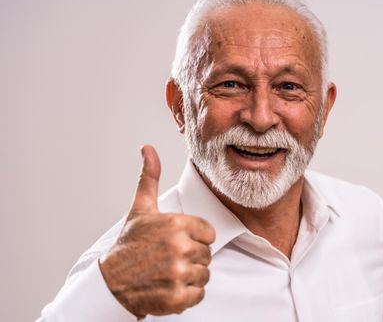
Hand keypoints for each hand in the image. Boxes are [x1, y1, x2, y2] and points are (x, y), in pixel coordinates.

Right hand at [99, 145, 215, 317]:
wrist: (111, 282)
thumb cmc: (129, 245)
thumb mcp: (140, 209)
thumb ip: (150, 178)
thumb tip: (148, 148)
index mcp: (176, 224)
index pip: (208, 233)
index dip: (195, 237)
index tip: (177, 241)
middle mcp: (179, 248)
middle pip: (206, 254)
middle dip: (191, 257)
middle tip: (169, 258)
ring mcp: (179, 274)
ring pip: (204, 274)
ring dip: (190, 276)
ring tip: (169, 272)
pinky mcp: (177, 297)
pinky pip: (199, 294)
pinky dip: (188, 294)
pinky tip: (170, 286)